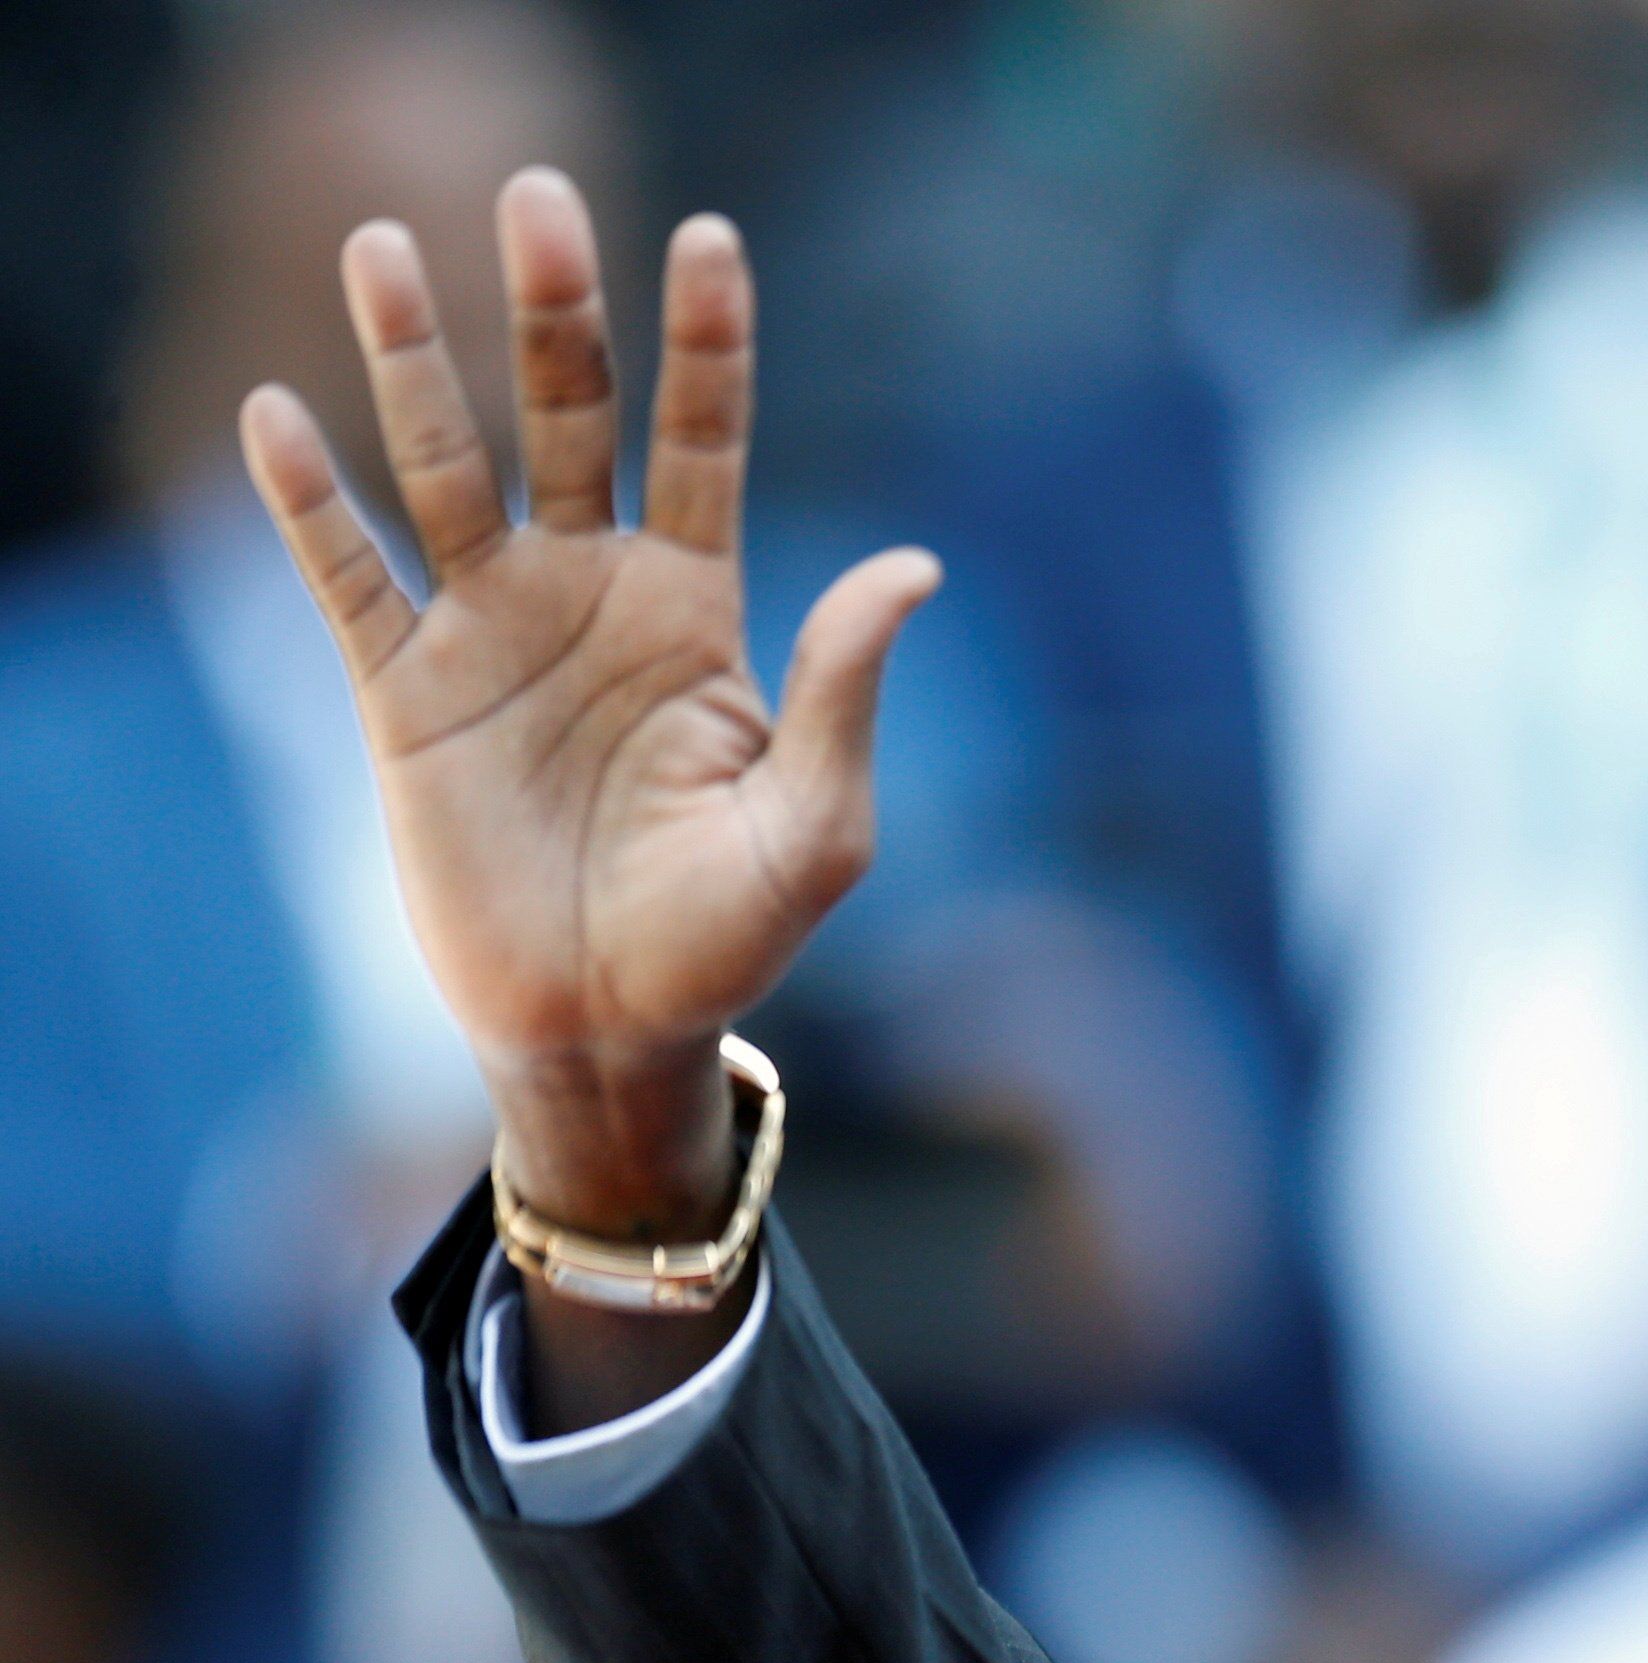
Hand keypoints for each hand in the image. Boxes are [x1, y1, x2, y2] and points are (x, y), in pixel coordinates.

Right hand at [239, 169, 936, 1239]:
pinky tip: (280, 417)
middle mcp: (590, 592)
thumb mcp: (818, 823)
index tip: (707, 238)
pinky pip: (350, 577)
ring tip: (381, 249)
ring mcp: (492, 633)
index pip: (706, 442)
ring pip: (446, 466)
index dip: (706, 344)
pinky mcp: (405, 693)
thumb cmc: (729, 933)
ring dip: (411, 361)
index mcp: (698, 609)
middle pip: (569, 417)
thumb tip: (912, 564)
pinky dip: (311, 502)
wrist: (612, 1026)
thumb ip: (848, 690)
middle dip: (554, 311)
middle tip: (536, 197)